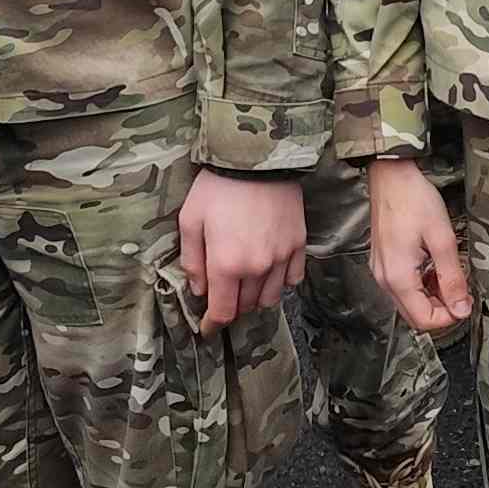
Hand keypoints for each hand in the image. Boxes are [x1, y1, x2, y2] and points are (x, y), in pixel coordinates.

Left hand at [176, 167, 306, 330]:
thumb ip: (192, 260)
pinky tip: (270, 271)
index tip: (207, 329)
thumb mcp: (190, 220)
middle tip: (222, 294)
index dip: (212, 325)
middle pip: (246, 307)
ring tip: (245, 284)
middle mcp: (257, 267)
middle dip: (232, 306)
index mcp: (227, 264)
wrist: (257, 157)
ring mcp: (281, 257)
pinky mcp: (298, 244)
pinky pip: (293, 278)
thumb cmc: (217, 187)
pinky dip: (281, 282)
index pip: (222, 312)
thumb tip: (199, 289)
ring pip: (271, 297)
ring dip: (256, 298)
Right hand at [367, 158, 473, 330]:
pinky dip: (421, 285)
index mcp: (398, 276)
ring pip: (409, 303)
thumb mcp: (442, 239)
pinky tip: (433, 267)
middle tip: (461, 290)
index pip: (424, 320)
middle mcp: (384, 279)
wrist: (391, 176)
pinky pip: (402, 287)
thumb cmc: (414, 200)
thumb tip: (461, 308)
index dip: (449, 317)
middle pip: (414, 315)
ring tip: (448, 274)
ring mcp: (381, 271)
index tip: (466, 302)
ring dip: (432, 297)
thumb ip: (452, 278)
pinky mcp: (382, 262)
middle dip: (441, 309)